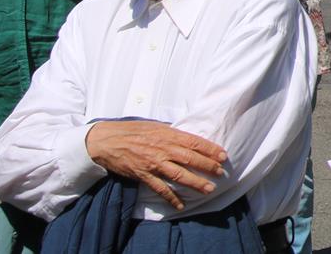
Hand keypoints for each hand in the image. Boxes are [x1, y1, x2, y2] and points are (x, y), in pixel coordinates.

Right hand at [85, 120, 225, 211]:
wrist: (107, 141)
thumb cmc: (132, 131)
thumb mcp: (156, 126)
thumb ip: (172, 133)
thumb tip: (188, 139)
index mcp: (168, 135)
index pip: (195, 142)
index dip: (210, 149)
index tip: (223, 155)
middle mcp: (163, 149)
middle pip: (190, 159)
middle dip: (208, 166)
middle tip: (220, 172)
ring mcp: (154, 163)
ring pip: (179, 175)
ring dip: (195, 183)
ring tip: (208, 188)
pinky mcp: (143, 175)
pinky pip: (160, 189)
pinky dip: (171, 198)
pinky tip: (180, 205)